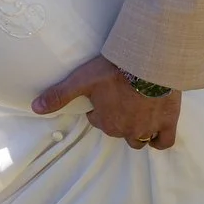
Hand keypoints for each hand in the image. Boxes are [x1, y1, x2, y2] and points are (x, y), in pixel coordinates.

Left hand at [32, 56, 181, 149]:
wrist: (149, 61)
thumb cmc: (114, 70)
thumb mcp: (82, 80)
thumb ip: (60, 95)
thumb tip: (35, 108)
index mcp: (106, 122)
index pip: (99, 121)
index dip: (99, 108)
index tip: (103, 95)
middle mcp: (127, 130)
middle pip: (118, 130)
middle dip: (117, 118)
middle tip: (119, 98)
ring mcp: (148, 128)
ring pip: (139, 139)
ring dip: (136, 130)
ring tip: (136, 112)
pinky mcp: (168, 122)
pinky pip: (163, 142)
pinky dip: (159, 140)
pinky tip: (155, 133)